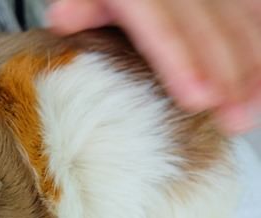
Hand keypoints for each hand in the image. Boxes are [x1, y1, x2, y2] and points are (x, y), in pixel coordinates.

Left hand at [47, 0, 260, 133]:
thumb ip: (83, 7)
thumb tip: (63, 17)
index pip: (164, 26)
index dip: (183, 62)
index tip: (198, 98)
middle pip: (209, 28)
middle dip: (227, 75)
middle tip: (235, 120)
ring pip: (240, 21)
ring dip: (251, 66)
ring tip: (251, 110)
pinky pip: (252, 12)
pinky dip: (259, 46)